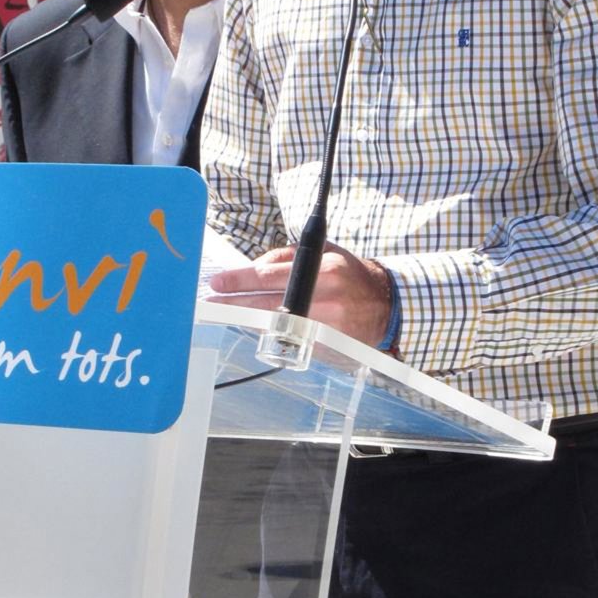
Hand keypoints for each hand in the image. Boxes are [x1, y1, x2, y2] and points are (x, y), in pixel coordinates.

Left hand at [207, 241, 392, 347]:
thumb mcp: (324, 253)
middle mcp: (327, 298)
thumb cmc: (350, 275)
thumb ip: (287, 257)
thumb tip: (252, 269)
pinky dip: (271, 333)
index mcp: (324, 269)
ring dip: (249, 320)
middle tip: (212, 304)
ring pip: (276, 325)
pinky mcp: (327, 344)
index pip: (271, 275)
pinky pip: (290, 339)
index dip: (240, 281)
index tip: (218, 282)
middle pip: (268, 304)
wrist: (385, 306)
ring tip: (230, 313)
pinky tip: (256, 327)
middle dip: (236, 304)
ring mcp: (327, 325)